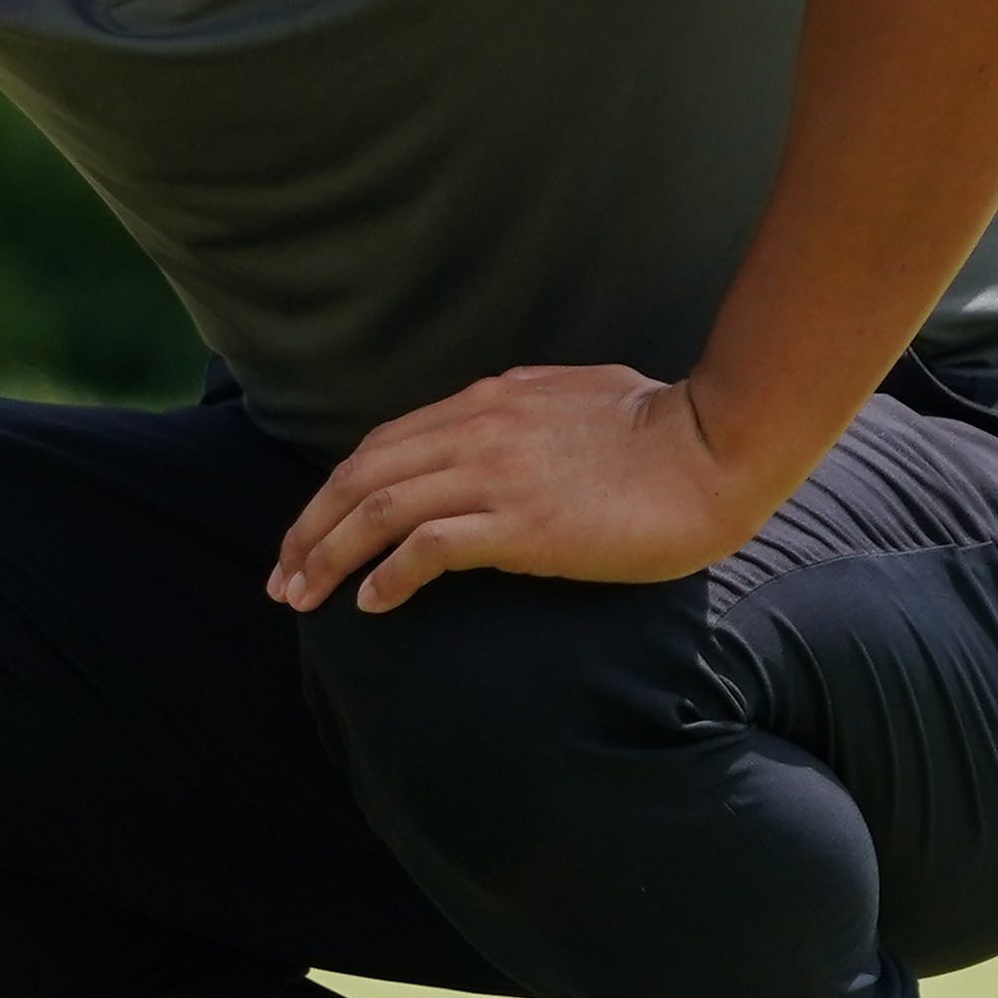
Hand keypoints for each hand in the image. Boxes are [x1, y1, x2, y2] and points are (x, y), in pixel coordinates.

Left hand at [268, 365, 766, 614]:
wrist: (715, 449)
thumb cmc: (661, 426)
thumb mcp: (575, 393)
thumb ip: (523, 404)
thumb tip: (494, 412)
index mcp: (487, 401)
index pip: (380, 446)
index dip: (333, 492)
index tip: (307, 535)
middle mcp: (478, 431)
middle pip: (360, 477)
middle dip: (308, 530)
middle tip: (282, 579)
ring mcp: (497, 476)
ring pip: (379, 510)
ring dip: (329, 556)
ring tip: (303, 597)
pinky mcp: (523, 525)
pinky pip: (429, 547)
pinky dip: (388, 575)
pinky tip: (372, 604)